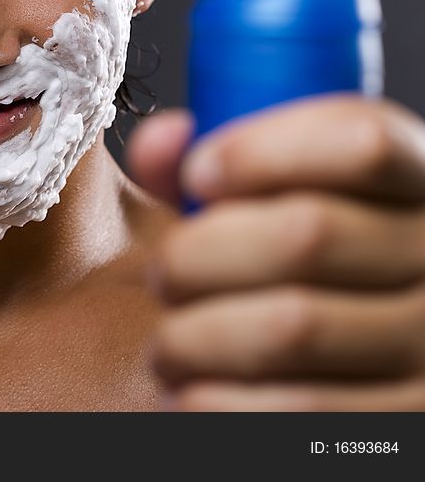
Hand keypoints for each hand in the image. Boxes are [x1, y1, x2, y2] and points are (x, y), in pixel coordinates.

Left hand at [127, 95, 424, 409]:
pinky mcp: (407, 423)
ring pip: (292, 328)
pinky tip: (194, 389)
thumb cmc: (278, 271)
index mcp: (411, 185)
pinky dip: (215, 400)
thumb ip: (207, 167)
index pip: (364, 141)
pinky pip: (294, 412)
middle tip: (162, 273)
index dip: (262, 151)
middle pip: (307, 235)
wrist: (333, 373)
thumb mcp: (261, 203)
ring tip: (170, 342)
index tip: (196, 174)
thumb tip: (163, 140)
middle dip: (198, 254)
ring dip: (195, 336)